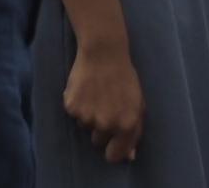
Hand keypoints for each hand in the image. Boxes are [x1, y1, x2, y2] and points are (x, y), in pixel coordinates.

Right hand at [63, 41, 144, 163]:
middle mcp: (106, 124)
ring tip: (96, 93)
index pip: (115, 155)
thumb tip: (129, 157)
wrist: (103, 52)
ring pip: (85, 126)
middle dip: (101, 129)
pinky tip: (85, 89)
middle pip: (98, 141)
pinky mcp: (71, 107)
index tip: (111, 144)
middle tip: (105, 106)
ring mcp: (87, 116)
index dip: (113, 151)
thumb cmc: (124, 77)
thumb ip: (134, 131)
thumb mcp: (137, 103)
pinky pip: (74, 114)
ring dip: (89, 115)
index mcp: (126, 124)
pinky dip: (78, 104)